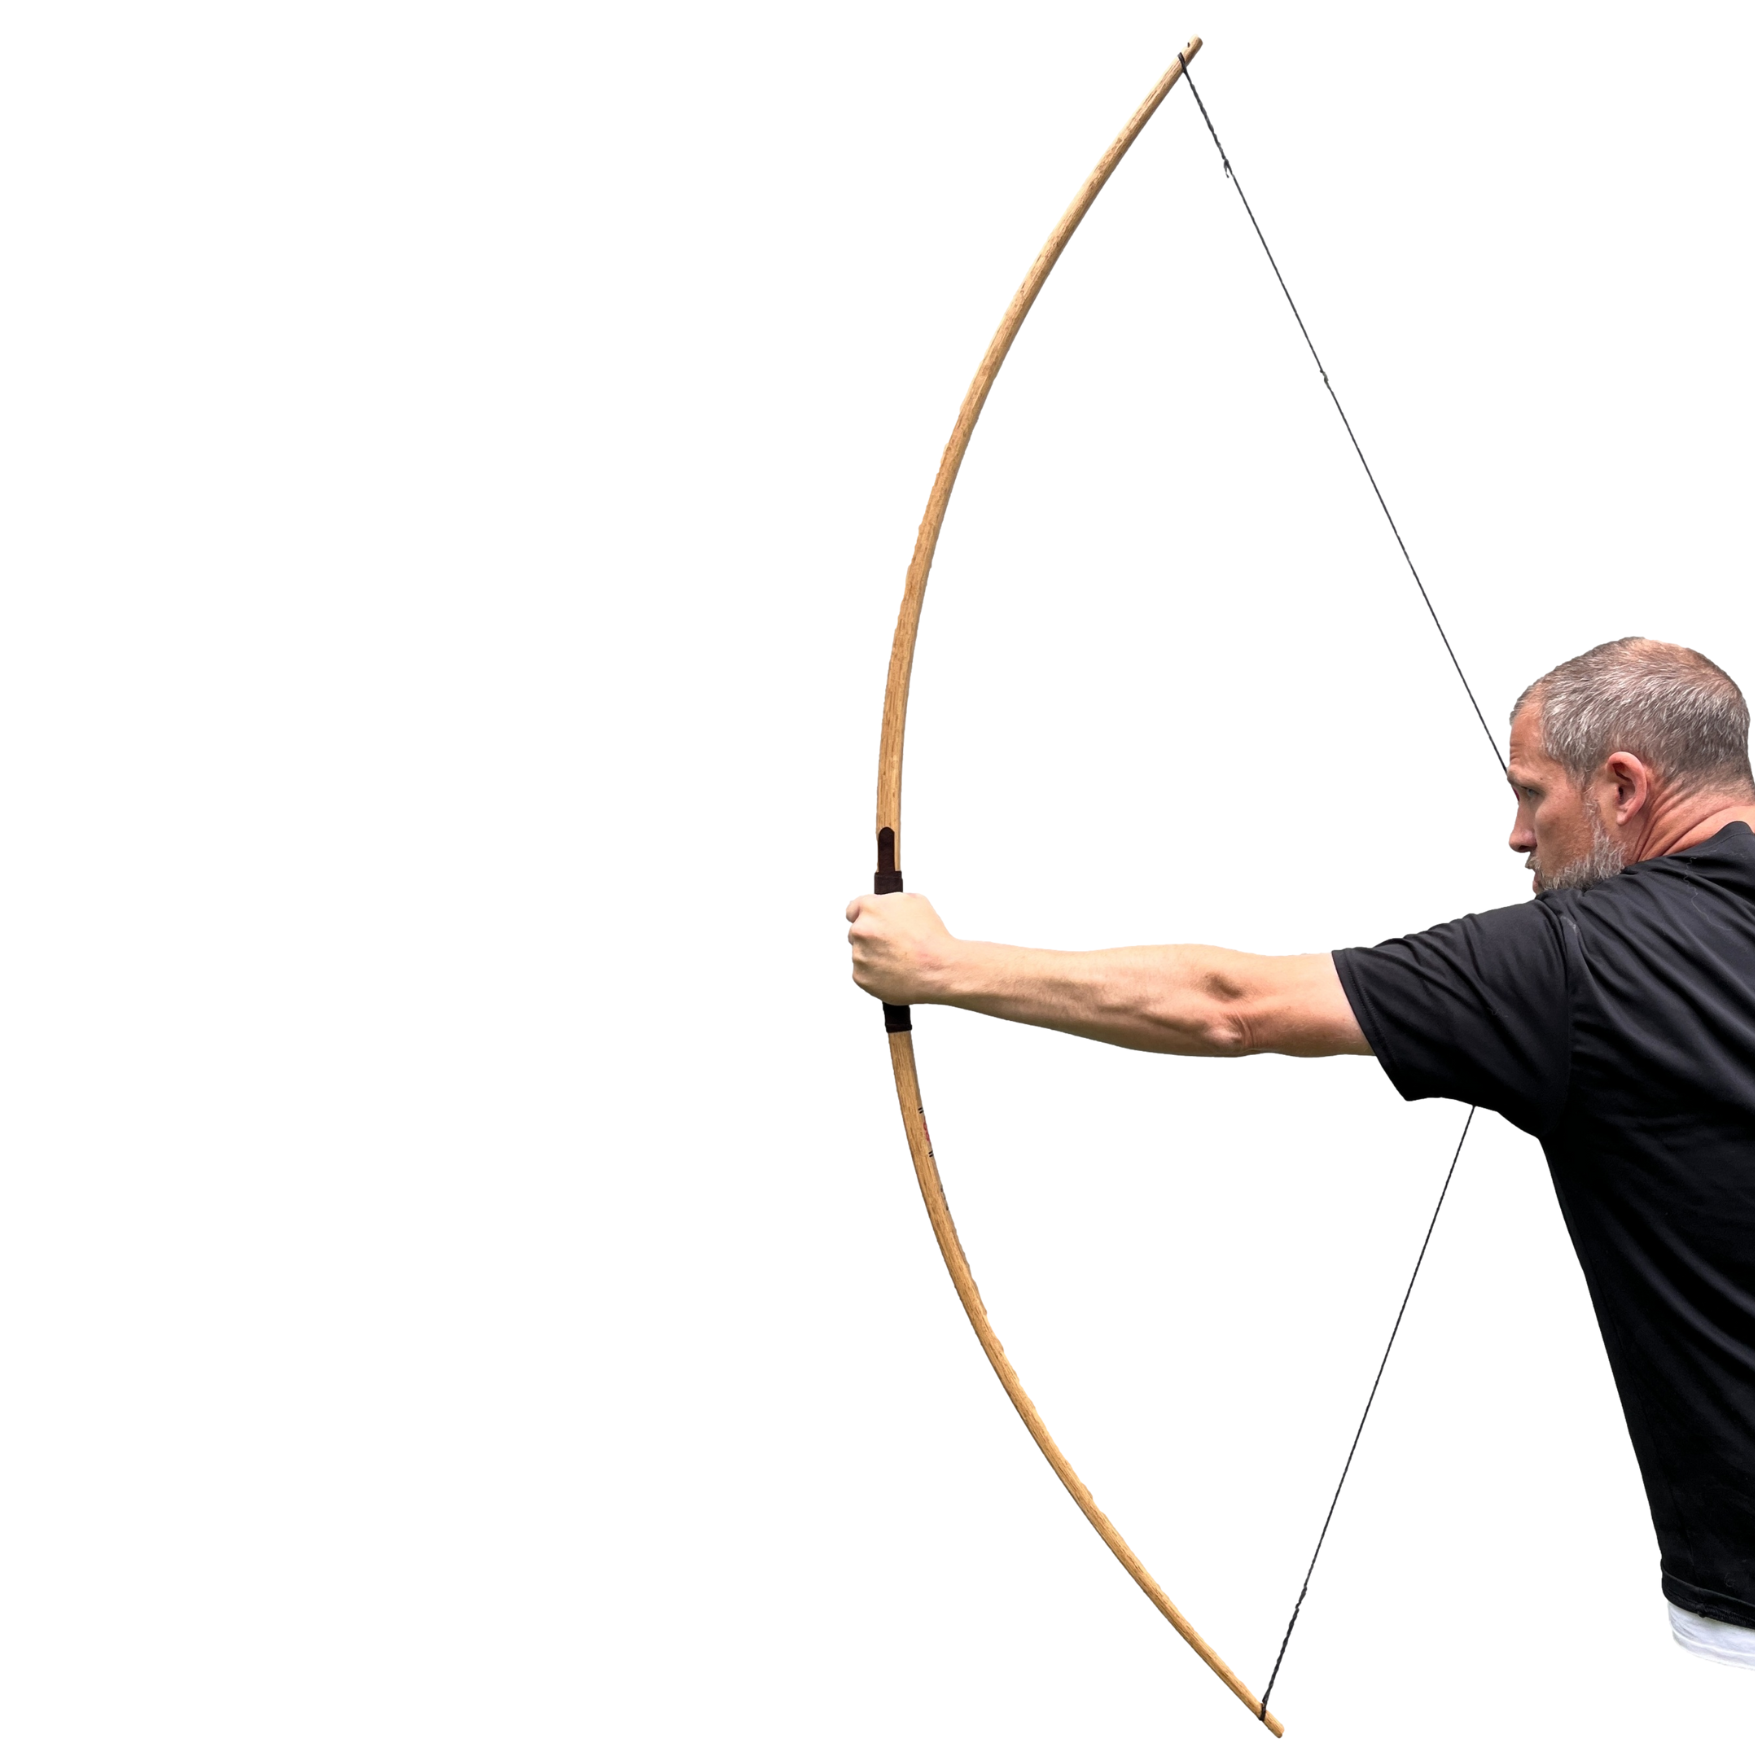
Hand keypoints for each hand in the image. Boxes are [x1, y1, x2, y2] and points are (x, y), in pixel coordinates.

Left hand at [846, 891, 959, 1005]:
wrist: (938, 968)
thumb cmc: (931, 938)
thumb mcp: (916, 902)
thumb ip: (891, 901)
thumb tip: (884, 906)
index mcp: (871, 908)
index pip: (853, 909)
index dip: (862, 916)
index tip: (868, 922)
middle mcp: (860, 930)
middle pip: (856, 932)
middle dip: (871, 937)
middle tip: (892, 944)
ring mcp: (859, 955)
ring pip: (860, 954)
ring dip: (873, 956)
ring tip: (898, 960)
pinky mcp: (860, 977)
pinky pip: (863, 973)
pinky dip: (875, 974)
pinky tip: (894, 972)